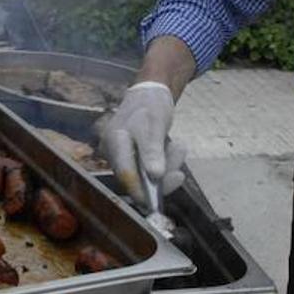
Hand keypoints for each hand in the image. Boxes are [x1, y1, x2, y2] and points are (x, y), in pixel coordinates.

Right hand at [98, 81, 186, 206]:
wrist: (150, 94)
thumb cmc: (149, 106)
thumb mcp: (154, 125)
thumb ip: (152, 150)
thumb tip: (154, 175)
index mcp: (114, 142)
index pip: (125, 175)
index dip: (141, 191)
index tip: (158, 199)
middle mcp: (114, 153)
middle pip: (137, 179)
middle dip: (162, 175)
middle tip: (180, 168)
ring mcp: (124, 158)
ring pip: (147, 176)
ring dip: (168, 166)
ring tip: (179, 147)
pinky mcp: (134, 160)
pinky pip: (151, 170)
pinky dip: (166, 163)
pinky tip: (175, 148)